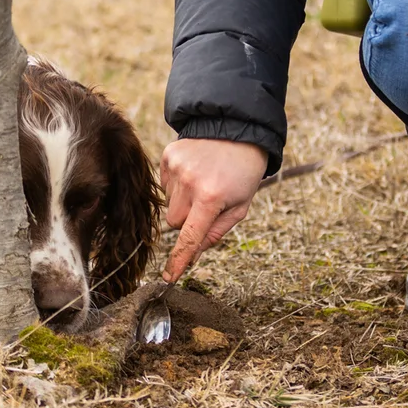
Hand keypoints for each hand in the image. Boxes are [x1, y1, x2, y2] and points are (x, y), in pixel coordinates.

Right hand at [159, 138, 267, 281]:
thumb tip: (193, 255)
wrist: (237, 129)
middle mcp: (190, 183)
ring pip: (169, 204)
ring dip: (183, 201)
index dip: (179, 260)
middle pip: (174, 223)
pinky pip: (164, 184)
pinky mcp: (168, 156)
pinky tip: (194, 171)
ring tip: (203, 182)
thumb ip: (216, 232)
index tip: (169, 278)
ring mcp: (176, 168)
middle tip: (206, 205)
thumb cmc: (243, 172)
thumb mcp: (240, 206)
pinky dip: (177, 184)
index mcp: (211, 198)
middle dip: (187, 221)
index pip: (190, 237)